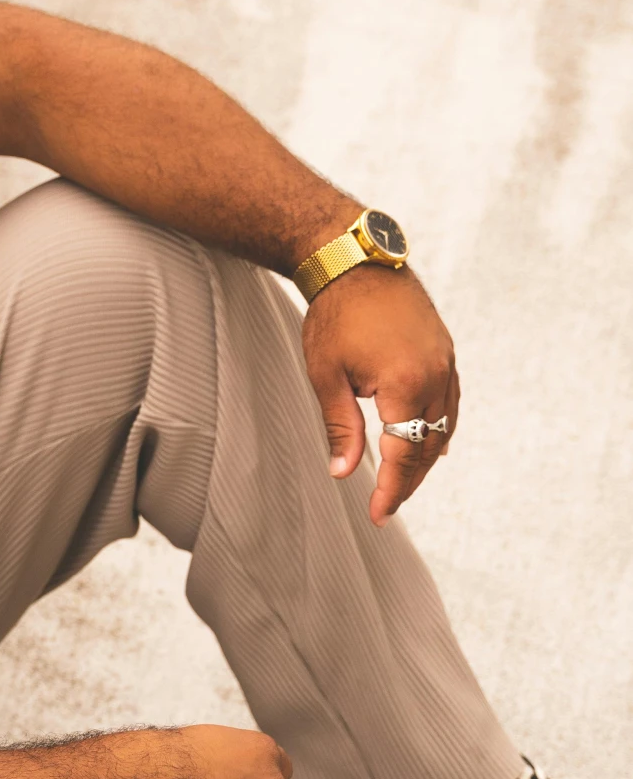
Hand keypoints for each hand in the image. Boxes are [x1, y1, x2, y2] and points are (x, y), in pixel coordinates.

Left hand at [300, 266, 458, 526]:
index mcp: (405, 384)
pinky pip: (450, 402)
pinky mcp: (446, 351)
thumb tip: (344, 473)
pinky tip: (430, 444)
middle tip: (387, 506)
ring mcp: (445, 362)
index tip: (378, 515)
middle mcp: (435, 375)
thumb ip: (340, 427)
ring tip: (404, 483)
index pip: (404, 453)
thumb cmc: (334, 316)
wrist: (356, 262)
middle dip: (410, 480)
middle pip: (429, 445)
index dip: (392, 489)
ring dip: (426, 457)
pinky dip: (440, 428)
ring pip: (444, 425)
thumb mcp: (327, 376)